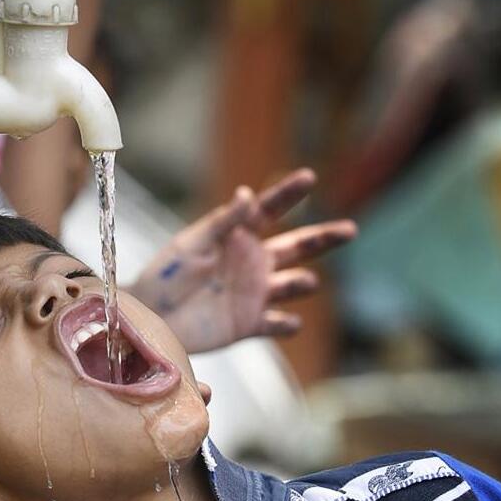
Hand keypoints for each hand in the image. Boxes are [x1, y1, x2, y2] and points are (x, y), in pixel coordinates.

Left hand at [131, 169, 355, 353]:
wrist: (149, 318)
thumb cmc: (165, 275)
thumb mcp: (193, 244)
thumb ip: (223, 222)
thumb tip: (247, 194)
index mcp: (238, 236)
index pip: (270, 210)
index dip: (289, 194)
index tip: (309, 177)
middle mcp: (253, 262)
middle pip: (298, 246)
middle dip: (324, 237)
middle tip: (351, 229)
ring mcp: (254, 292)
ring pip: (293, 284)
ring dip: (302, 282)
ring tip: (305, 280)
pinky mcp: (249, 323)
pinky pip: (277, 324)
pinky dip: (286, 323)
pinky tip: (290, 321)